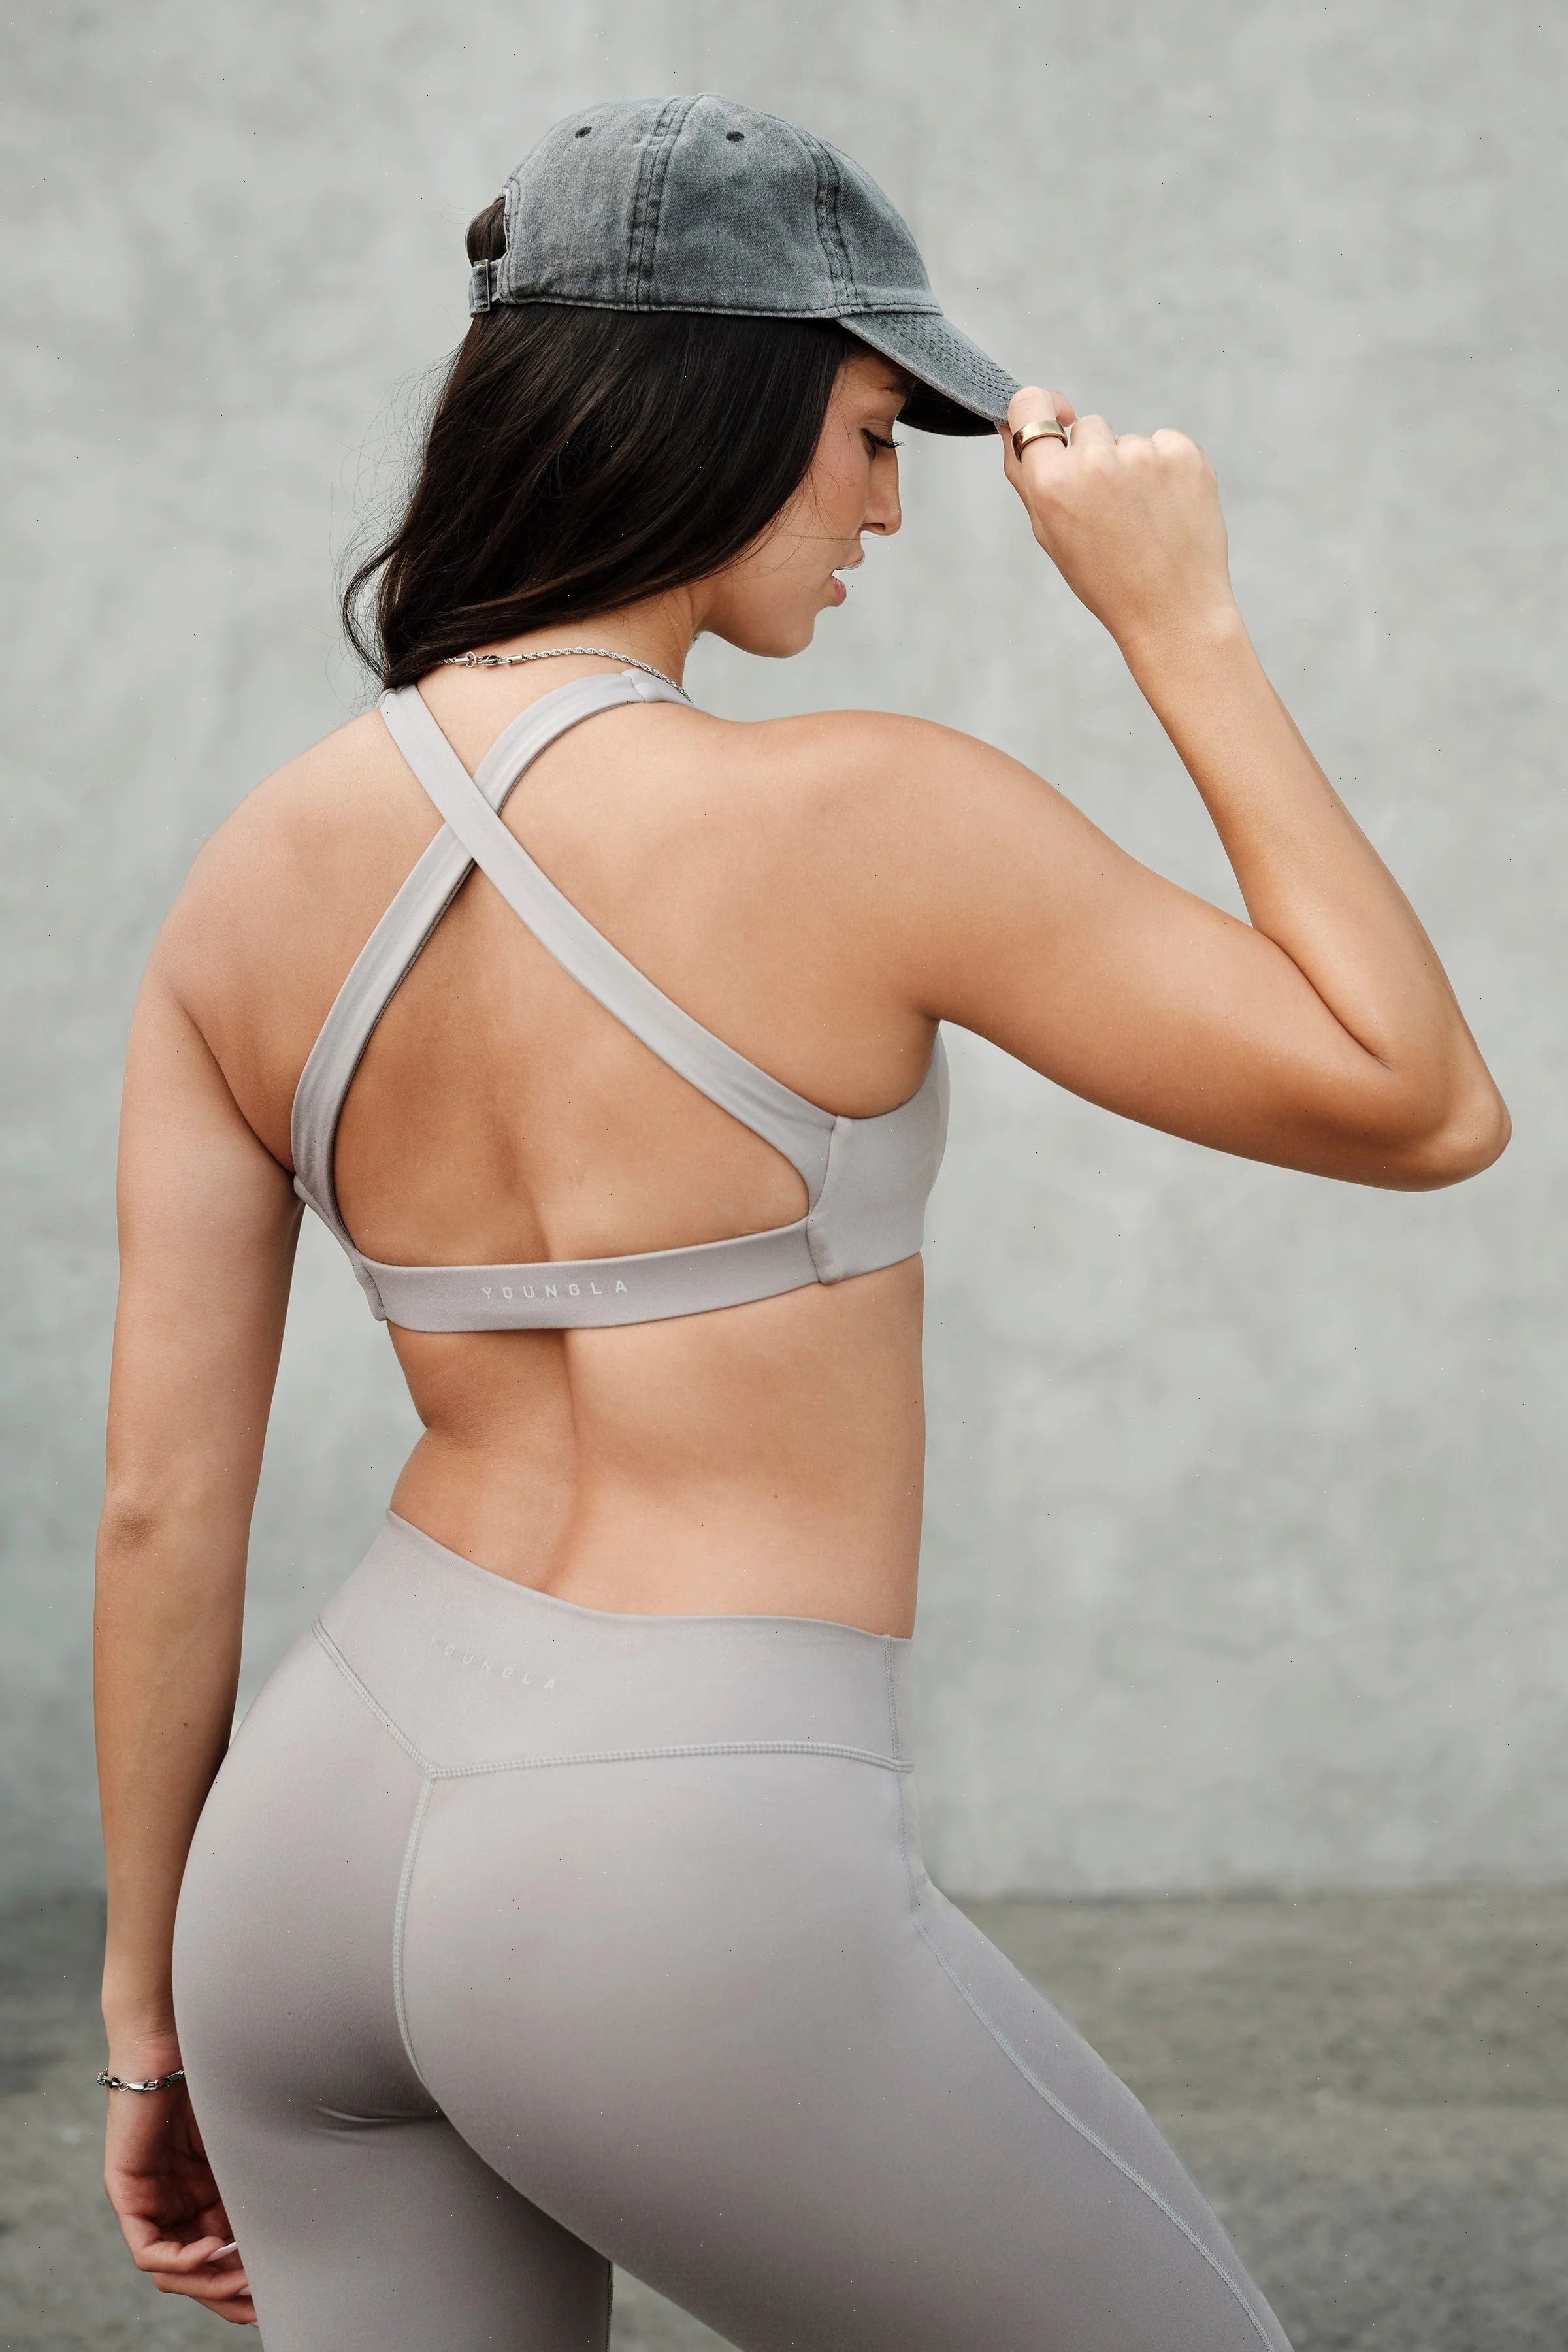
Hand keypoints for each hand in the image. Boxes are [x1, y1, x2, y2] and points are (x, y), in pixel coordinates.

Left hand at [103, 2057, 254, 2324]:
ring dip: (206, 2282)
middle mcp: (174, 2201)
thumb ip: (258, 2178)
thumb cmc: (220, 2073)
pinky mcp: (126, 2189)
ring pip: (171, 2269)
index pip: (219, 2253)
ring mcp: (148, 2198)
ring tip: (240, 2279)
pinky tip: (211, 2250)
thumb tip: (310, 2215)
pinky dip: (179, 2260)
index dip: (242, 2279)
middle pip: (195, 2272)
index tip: (274, 2293)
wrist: (179, 2033)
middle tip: (257, 2308)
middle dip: (226, 2295)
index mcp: (204, 2190)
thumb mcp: (246, 2140)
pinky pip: (148, 2248)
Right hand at [997, 387, 1239, 653]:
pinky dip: (1167, 470)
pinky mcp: (1184, 455)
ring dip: (1133, 467)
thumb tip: (1011, 426)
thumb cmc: (1104, 579)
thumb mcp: (1050, 534)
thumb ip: (1027, 475)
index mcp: (1051, 483)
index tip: (1058, 419)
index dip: (1042, 407)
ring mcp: (1143, 455)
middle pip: (1088, 426)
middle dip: (1095, 455)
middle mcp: (1094, 461)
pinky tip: (1168, 510)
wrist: (1172, 611)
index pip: (1029, 406)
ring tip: (1143, 518)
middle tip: (1110, 509)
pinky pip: (1166, 443)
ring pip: (1129, 440)